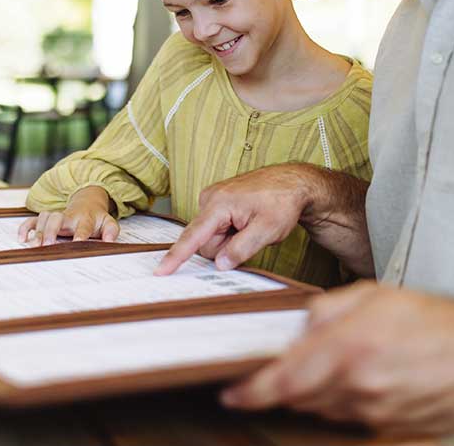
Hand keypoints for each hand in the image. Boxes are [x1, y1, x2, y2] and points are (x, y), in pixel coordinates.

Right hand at [18, 185, 119, 245]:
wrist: (86, 203)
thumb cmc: (96, 218)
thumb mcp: (108, 222)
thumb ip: (111, 231)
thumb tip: (110, 241)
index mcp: (85, 218)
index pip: (83, 226)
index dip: (80, 234)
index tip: (77, 243)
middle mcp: (68, 216)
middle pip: (57, 218)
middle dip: (51, 230)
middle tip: (47, 245)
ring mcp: (55, 216)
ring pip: (43, 218)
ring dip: (37, 231)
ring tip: (34, 246)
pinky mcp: (46, 219)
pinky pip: (32, 220)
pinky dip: (25, 228)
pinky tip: (22, 239)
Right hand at [155, 164, 311, 274]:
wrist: (293, 182)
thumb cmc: (282, 201)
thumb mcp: (268, 230)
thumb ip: (240, 249)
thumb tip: (219, 264)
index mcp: (219, 204)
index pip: (193, 236)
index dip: (177, 256)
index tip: (161, 271)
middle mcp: (210, 198)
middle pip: (205, 241)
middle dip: (226, 247)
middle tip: (252, 234)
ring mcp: (212, 198)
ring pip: (212, 236)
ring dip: (230, 239)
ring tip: (251, 225)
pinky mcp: (217, 201)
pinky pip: (216, 228)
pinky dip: (230, 231)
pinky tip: (246, 222)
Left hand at [221, 283, 453, 434]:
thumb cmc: (436, 320)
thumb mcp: (374, 296)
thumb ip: (327, 310)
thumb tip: (297, 327)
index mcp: (348, 348)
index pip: (283, 380)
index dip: (250, 391)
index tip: (230, 393)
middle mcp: (357, 387)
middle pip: (299, 398)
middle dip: (281, 387)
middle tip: (275, 371)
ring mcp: (375, 414)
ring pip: (323, 409)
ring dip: (313, 393)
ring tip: (330, 367)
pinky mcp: (392, 429)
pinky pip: (351, 418)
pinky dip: (342, 402)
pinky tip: (358, 380)